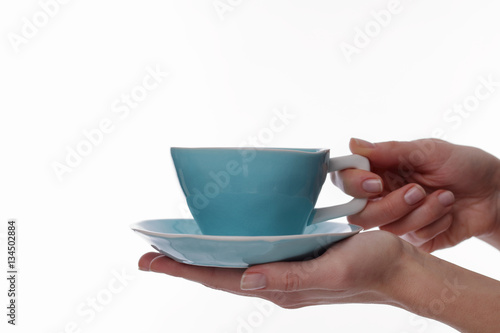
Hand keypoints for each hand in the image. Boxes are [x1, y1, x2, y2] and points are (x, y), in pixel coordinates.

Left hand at [138, 230, 499, 332]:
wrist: (400, 270)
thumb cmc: (373, 268)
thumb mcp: (333, 271)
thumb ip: (290, 278)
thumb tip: (245, 279)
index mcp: (280, 287)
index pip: (220, 279)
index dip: (183, 270)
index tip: (150, 260)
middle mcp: (276, 281)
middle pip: (219, 273)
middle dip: (183, 264)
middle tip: (150, 252)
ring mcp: (285, 272)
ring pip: (233, 264)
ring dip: (203, 257)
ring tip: (177, 246)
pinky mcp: (295, 259)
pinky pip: (254, 255)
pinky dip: (231, 248)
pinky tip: (225, 239)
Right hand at [340, 138, 499, 251]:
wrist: (494, 194)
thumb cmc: (462, 165)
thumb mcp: (428, 151)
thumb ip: (390, 151)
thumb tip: (353, 143)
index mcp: (379, 171)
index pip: (346, 181)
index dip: (354, 185)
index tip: (376, 182)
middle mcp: (382, 197)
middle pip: (358, 214)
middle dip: (390, 205)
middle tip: (417, 190)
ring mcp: (397, 220)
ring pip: (386, 228)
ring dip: (420, 212)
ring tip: (444, 197)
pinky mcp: (414, 240)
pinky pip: (412, 238)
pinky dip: (434, 222)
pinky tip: (447, 212)